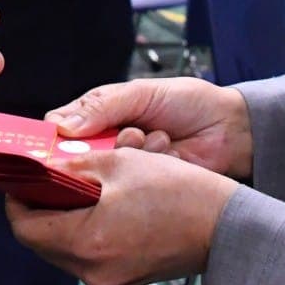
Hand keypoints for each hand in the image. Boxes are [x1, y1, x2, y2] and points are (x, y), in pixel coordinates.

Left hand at [7, 149, 236, 284]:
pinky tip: (105, 203)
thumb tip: (41, 168)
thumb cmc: (180, 192)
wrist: (228, 226)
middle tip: (49, 177)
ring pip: (67, 247)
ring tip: (83, 185)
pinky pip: (91, 254)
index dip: (16, 199)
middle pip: (44, 240)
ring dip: (67, 216)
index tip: (20, 178)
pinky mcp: (127, 279)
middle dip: (42, 207)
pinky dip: (89, 229)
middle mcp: (94, 272)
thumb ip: (71, 167)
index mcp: (86, 244)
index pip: (25, 228)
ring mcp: (111, 280)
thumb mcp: (119, 164)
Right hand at [49, 78, 252, 179]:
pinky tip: (168, 152)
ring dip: (130, 154)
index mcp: (99, 117)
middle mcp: (106, 146)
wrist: (232, 130)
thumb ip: (102, 106)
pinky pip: (130, 188)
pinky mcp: (143, 192)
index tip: (57, 146)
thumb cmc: (188, 103)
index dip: (53, 141)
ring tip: (155, 138)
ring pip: (103, 175)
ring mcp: (124, 171)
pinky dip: (150, 167)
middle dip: (100, 149)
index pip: (59, 132)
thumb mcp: (142, 93)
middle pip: (75, 161)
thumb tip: (61, 127)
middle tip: (125, 137)